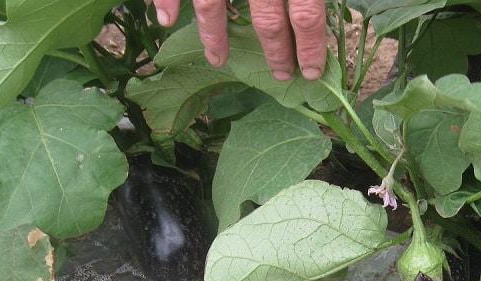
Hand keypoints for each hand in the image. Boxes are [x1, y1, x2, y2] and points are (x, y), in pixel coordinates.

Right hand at [152, 0, 327, 80]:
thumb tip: (315, 17)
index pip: (306, 15)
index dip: (310, 47)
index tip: (312, 72)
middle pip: (266, 18)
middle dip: (275, 50)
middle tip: (281, 73)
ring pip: (212, 4)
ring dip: (214, 35)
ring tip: (217, 59)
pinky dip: (166, 0)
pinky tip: (166, 20)